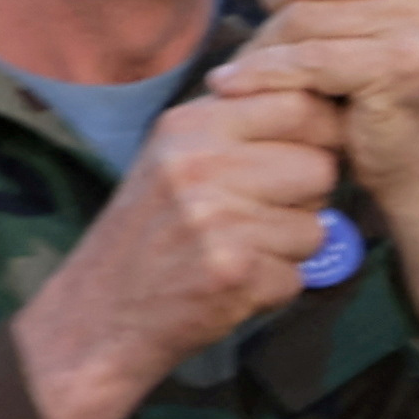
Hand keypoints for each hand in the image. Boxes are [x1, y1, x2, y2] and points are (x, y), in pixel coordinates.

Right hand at [11, 87, 348, 418]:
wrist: (97, 313)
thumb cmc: (148, 233)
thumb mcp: (174, 157)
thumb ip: (237, 129)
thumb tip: (321, 109)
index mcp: (190, 126)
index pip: (299, 105)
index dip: (321, 136)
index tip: (309, 158)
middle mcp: (202, 165)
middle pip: (319, 167)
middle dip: (308, 198)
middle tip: (265, 216)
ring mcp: (218, 219)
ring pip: (316, 227)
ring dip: (291, 249)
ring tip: (241, 251)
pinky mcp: (234, 272)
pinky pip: (298, 276)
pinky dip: (274, 288)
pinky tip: (232, 284)